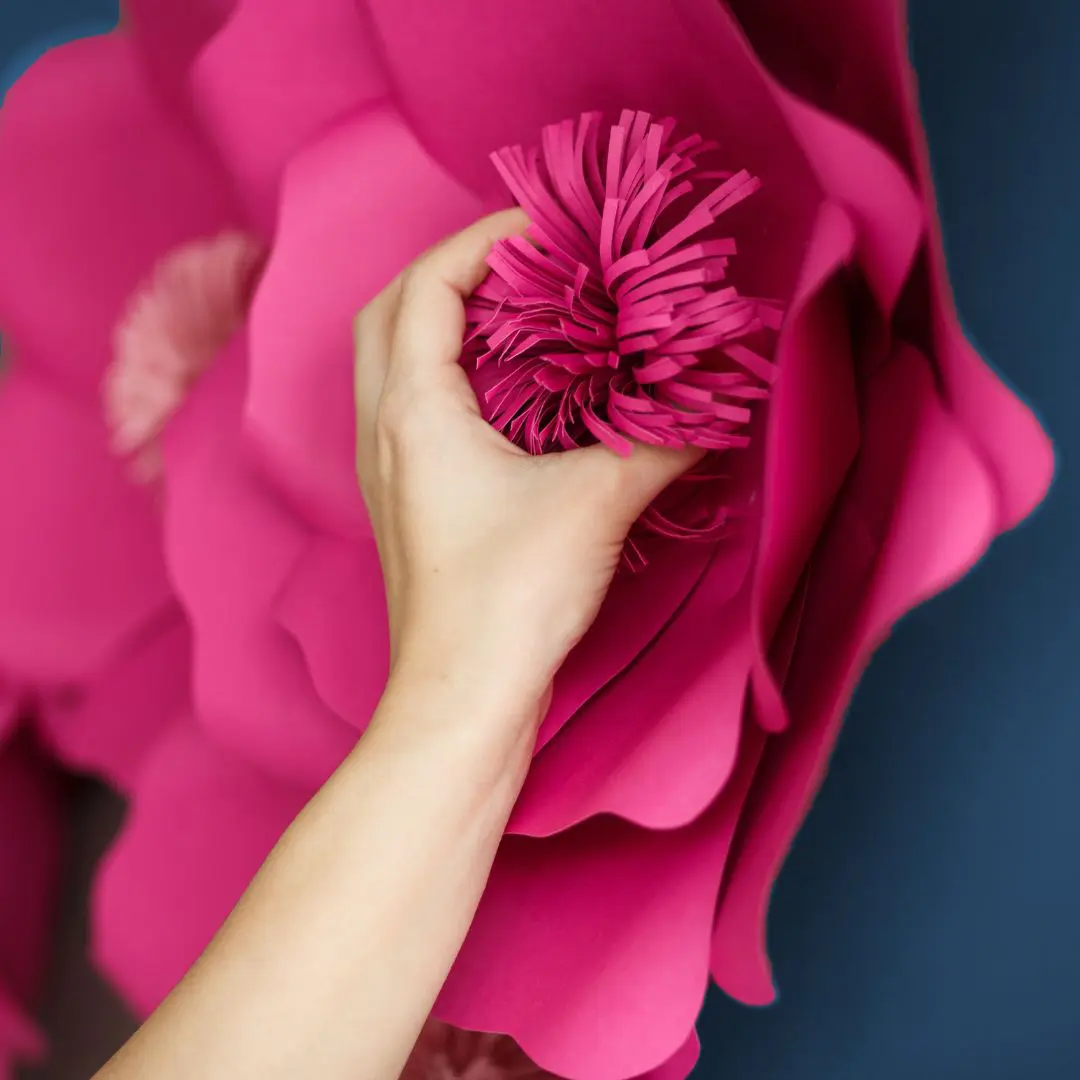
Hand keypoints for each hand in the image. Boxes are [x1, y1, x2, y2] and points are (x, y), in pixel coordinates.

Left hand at [353, 210, 700, 717]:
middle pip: (392, 313)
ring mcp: (388, 471)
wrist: (464, 696)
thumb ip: (662, 439)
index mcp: (414, 409)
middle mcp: (384, 431)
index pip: (429, 284)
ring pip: (395, 363)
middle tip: (521, 263)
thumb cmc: (510, 597)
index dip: (483, 240)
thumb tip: (714, 403)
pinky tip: (514, 399)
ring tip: (519, 315)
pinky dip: (455, 378)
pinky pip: (415, 409)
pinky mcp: (408, 504)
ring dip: (447, 324)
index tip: (545, 228)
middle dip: (451, 271)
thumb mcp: (598, 501)